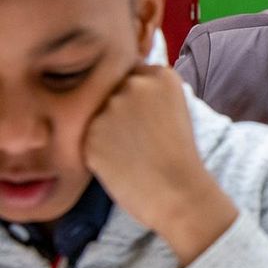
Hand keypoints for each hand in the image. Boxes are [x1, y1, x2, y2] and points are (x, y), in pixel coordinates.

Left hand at [84, 65, 236, 266]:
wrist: (179, 193)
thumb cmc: (181, 157)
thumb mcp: (175, 110)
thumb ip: (148, 93)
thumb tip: (117, 86)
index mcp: (162, 76)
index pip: (133, 73)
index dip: (136, 97)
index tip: (147, 117)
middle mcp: (135, 85)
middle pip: (111, 89)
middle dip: (118, 109)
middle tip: (138, 137)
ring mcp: (110, 108)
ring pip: (96, 113)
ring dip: (105, 130)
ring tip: (130, 152)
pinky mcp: (90, 133)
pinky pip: (86, 136)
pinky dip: (97, 150)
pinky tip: (119, 163)